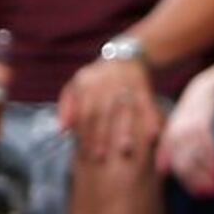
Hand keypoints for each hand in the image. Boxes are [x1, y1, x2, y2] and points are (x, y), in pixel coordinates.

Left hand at [59, 52, 159, 166]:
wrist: (125, 56)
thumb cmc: (96, 79)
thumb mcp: (76, 85)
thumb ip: (67, 107)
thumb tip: (62, 130)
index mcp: (87, 83)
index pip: (84, 112)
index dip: (84, 133)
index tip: (85, 153)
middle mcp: (105, 81)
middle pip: (102, 112)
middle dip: (100, 135)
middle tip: (100, 157)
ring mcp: (125, 82)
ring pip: (124, 109)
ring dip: (125, 130)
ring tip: (125, 150)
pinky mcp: (142, 85)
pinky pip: (146, 104)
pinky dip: (150, 120)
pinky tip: (151, 136)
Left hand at [158, 91, 213, 195]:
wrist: (203, 91)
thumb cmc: (189, 115)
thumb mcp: (175, 130)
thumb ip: (168, 149)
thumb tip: (162, 170)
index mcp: (169, 138)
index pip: (175, 166)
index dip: (186, 182)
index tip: (198, 195)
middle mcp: (176, 135)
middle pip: (185, 165)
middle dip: (197, 181)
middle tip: (209, 194)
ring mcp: (189, 130)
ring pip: (198, 158)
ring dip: (209, 173)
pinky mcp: (202, 124)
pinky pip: (208, 147)